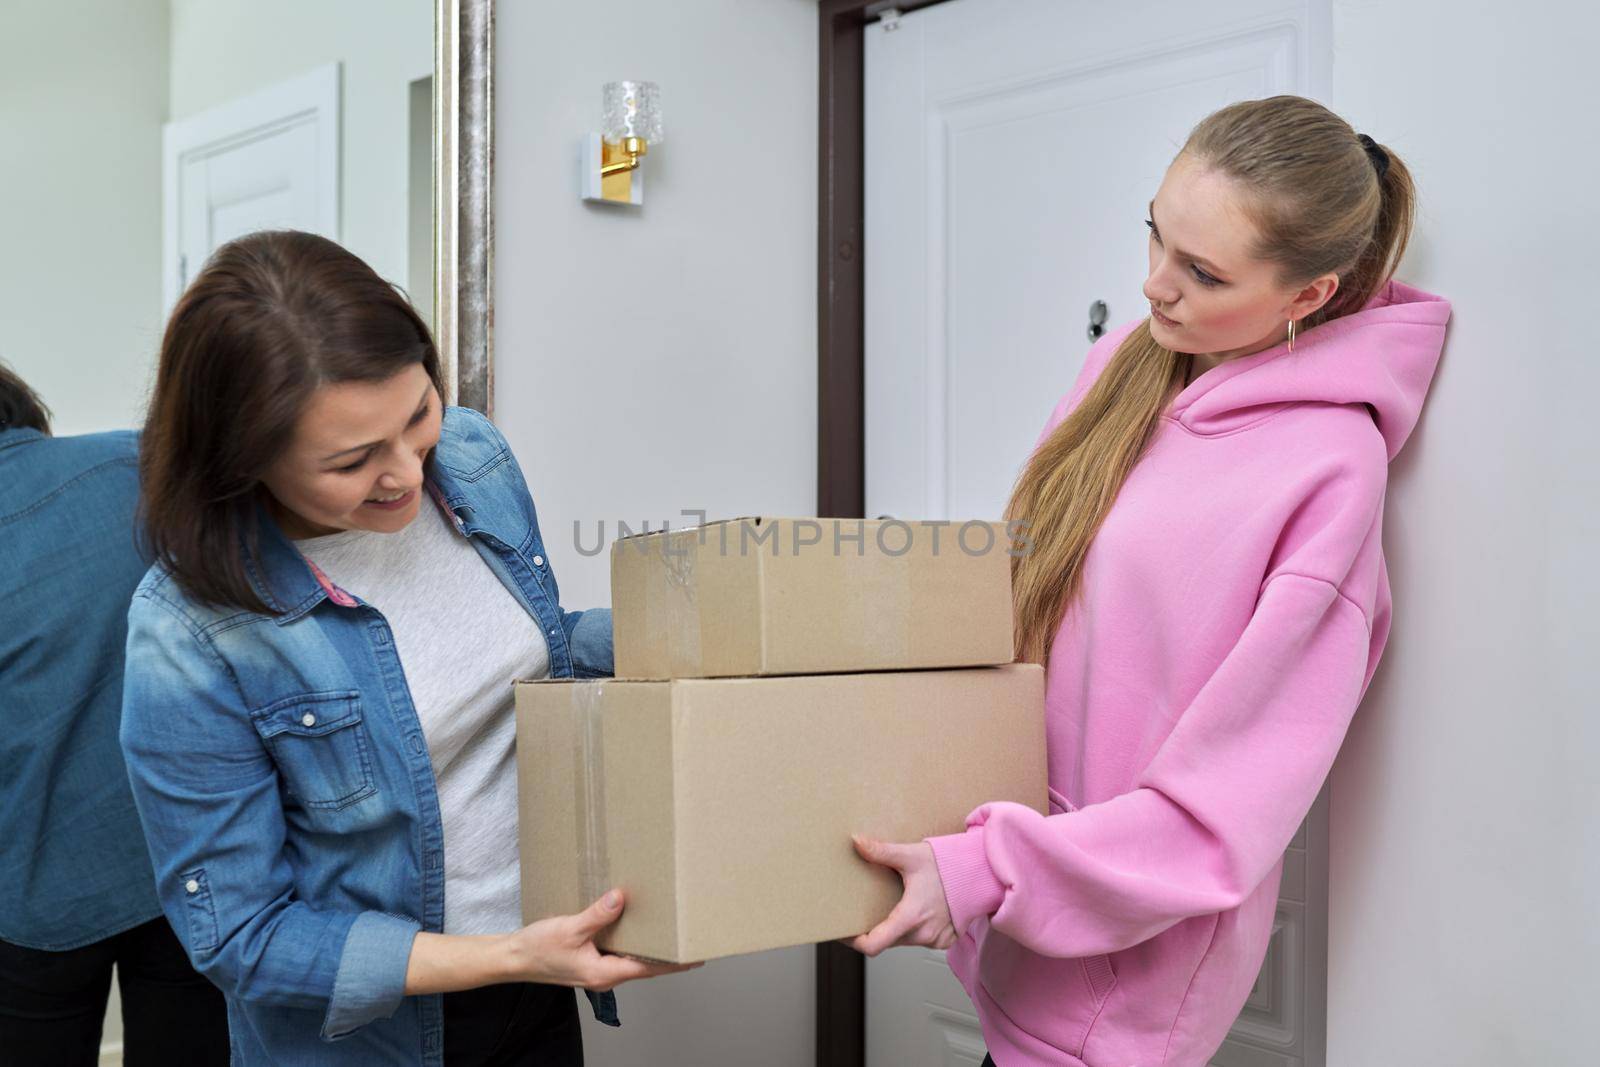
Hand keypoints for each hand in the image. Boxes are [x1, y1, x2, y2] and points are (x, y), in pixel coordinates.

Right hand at [504, 889, 700, 990]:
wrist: (514, 958)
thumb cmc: (538, 949)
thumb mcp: (569, 928)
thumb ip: (597, 915)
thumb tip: (621, 898)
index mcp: (605, 973)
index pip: (649, 968)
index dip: (674, 962)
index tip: (695, 955)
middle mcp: (606, 975)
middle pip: (645, 965)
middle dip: (667, 953)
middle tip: (689, 937)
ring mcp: (598, 968)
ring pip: (632, 957)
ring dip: (649, 945)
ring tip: (669, 929)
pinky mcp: (591, 960)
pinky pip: (618, 951)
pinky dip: (631, 939)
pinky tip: (635, 924)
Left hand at [846, 836, 957, 955]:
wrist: (982, 874)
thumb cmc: (950, 865)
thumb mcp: (912, 856)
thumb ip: (882, 852)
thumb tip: (857, 842)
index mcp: (911, 916)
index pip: (874, 944)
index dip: (854, 942)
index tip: (845, 933)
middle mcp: (924, 934)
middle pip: (887, 940)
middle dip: (875, 929)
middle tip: (865, 911)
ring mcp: (935, 940)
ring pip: (903, 940)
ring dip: (895, 928)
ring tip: (892, 905)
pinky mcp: (944, 941)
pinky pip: (920, 940)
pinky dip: (913, 929)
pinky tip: (916, 910)